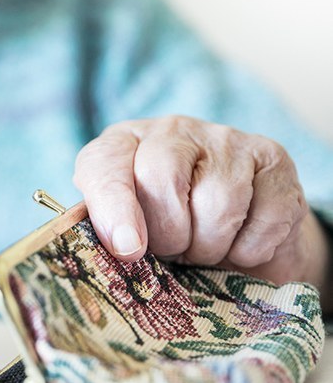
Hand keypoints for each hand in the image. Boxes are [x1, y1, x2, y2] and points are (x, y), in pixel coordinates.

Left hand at [73, 115, 328, 288]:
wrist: (235, 239)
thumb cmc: (166, 234)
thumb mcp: (126, 232)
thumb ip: (110, 232)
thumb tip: (119, 245)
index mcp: (123, 143)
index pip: (107, 162)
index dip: (113, 207)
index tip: (128, 250)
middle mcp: (173, 131)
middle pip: (163, 179)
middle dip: (168, 235)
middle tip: (173, 251)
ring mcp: (227, 141)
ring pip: (218, 203)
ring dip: (209, 247)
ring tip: (203, 249)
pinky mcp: (274, 160)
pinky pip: (264, 218)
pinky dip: (249, 249)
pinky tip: (239, 246)